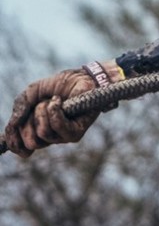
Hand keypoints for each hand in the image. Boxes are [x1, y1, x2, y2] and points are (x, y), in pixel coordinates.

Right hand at [3, 61, 121, 157]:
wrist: (80, 78)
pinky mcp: (75, 132)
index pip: (21, 147)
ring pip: (43, 133)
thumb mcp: (32, 93)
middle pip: (30, 142)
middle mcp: (49, 137)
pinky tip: (59, 102)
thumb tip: (12, 125)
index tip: (11, 130)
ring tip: (53, 101)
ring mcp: (63, 137)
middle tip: (39, 105)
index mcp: (36, 130)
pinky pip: (57, 126)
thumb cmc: (57, 86)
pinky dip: (54, 110)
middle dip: (29, 122)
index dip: (13, 142)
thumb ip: (20, 106)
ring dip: (43, 111)